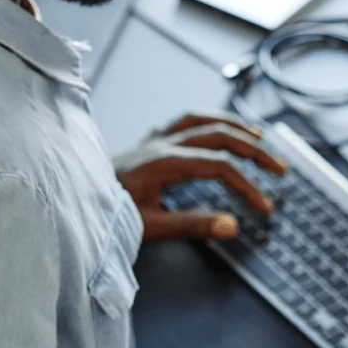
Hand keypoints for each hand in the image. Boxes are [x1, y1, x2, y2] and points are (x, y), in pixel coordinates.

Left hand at [114, 112, 287, 242]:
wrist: (68, 202)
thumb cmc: (104, 218)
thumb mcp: (148, 228)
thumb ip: (191, 226)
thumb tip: (232, 226)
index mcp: (162, 162)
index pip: (219, 167)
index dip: (247, 185)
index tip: (264, 207)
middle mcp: (159, 144)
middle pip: (218, 135)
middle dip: (254, 150)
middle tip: (279, 168)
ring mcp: (151, 140)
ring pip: (201, 120)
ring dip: (233, 126)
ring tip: (258, 136)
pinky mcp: (145, 144)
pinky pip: (182, 122)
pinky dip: (206, 122)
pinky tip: (215, 129)